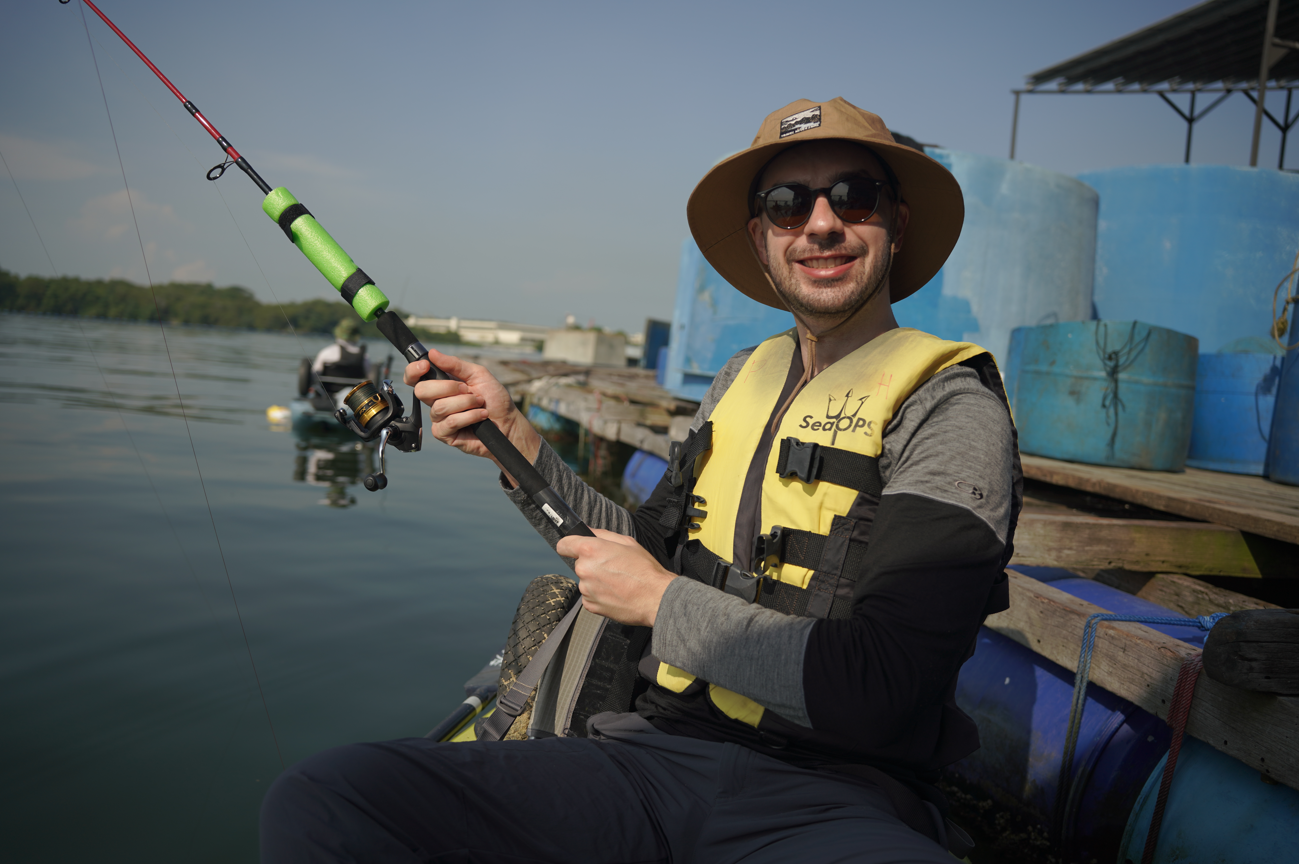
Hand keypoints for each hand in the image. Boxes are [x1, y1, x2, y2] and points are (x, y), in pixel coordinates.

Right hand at [403, 348, 541, 483]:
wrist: (508, 422)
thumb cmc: (494, 399)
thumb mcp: (478, 374)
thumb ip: (455, 364)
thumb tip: (432, 353)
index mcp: (440, 384)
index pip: (415, 377)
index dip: (414, 371)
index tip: (426, 366)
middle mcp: (436, 401)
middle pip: (422, 391)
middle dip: (448, 387)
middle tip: (468, 389)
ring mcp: (439, 419)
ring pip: (440, 407)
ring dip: (466, 402)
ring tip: (480, 404)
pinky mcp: (444, 434)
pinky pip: (450, 422)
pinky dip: (469, 417)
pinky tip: (480, 417)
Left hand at [555, 529, 676, 626]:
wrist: (655, 598)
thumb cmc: (644, 569)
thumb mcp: (627, 542)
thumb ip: (602, 534)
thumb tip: (586, 531)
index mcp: (590, 550)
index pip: (564, 545)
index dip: (570, 545)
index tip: (574, 548)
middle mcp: (584, 569)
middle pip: (579, 563)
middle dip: (592, 563)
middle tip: (612, 567)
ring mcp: (586, 589)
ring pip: (585, 580)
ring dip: (596, 580)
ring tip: (617, 582)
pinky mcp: (590, 605)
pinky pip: (589, 596)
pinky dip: (599, 594)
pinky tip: (615, 593)